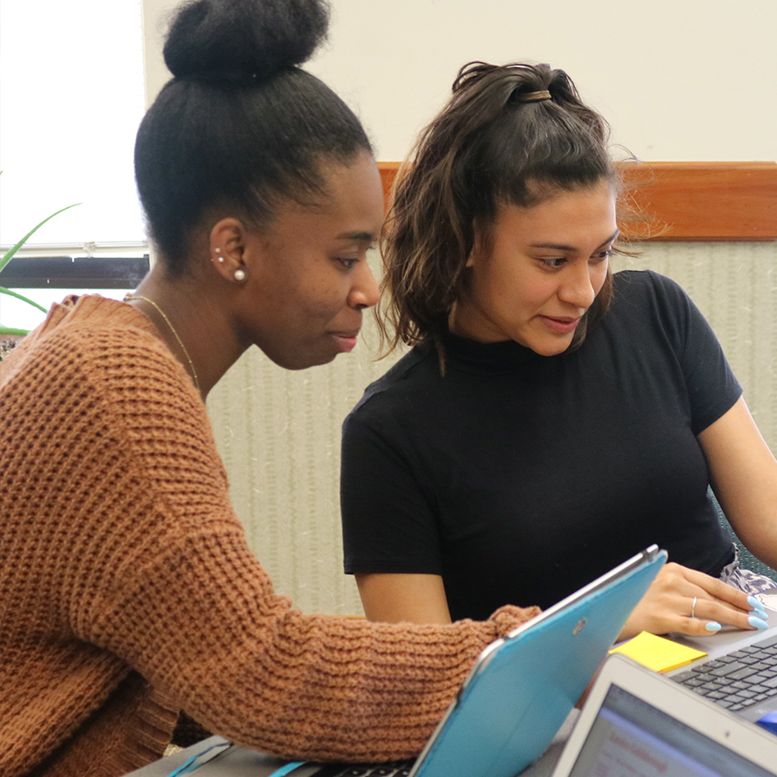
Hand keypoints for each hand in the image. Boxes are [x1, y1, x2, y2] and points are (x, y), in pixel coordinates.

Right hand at [619, 562, 768, 640]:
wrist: (610, 610)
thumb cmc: (637, 600)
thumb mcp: (661, 585)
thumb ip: (685, 589)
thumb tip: (718, 603)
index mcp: (673, 570)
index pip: (713, 583)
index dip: (736, 594)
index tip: (753, 603)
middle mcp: (671, 581)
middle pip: (713, 597)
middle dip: (739, 609)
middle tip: (757, 618)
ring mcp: (665, 599)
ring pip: (707, 608)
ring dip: (732, 618)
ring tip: (748, 625)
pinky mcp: (659, 616)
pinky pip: (688, 622)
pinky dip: (704, 625)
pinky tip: (717, 628)